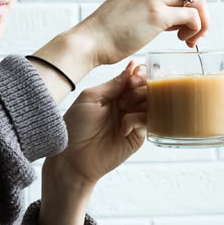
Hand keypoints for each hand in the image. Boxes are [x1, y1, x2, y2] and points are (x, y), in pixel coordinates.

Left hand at [48, 59, 147, 184]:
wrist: (73, 157)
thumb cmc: (76, 127)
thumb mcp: (91, 97)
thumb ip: (114, 84)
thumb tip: (133, 67)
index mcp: (114, 95)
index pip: (134, 80)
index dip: (138, 75)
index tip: (134, 76)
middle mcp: (125, 107)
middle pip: (146, 90)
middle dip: (139, 88)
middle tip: (127, 95)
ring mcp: (132, 122)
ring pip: (150, 104)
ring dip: (139, 102)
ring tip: (124, 108)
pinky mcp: (137, 137)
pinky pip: (147, 122)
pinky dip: (136, 120)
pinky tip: (123, 127)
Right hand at [75, 0, 209, 65]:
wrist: (89, 42)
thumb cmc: (108, 34)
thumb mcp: (132, 10)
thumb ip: (154, 8)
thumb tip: (179, 19)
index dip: (185, 12)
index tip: (180, 31)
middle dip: (196, 18)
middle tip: (187, 39)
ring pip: (197, 3)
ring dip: (200, 24)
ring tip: (187, 40)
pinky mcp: (158, 14)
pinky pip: (192, 17)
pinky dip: (196, 29)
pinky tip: (183, 41)